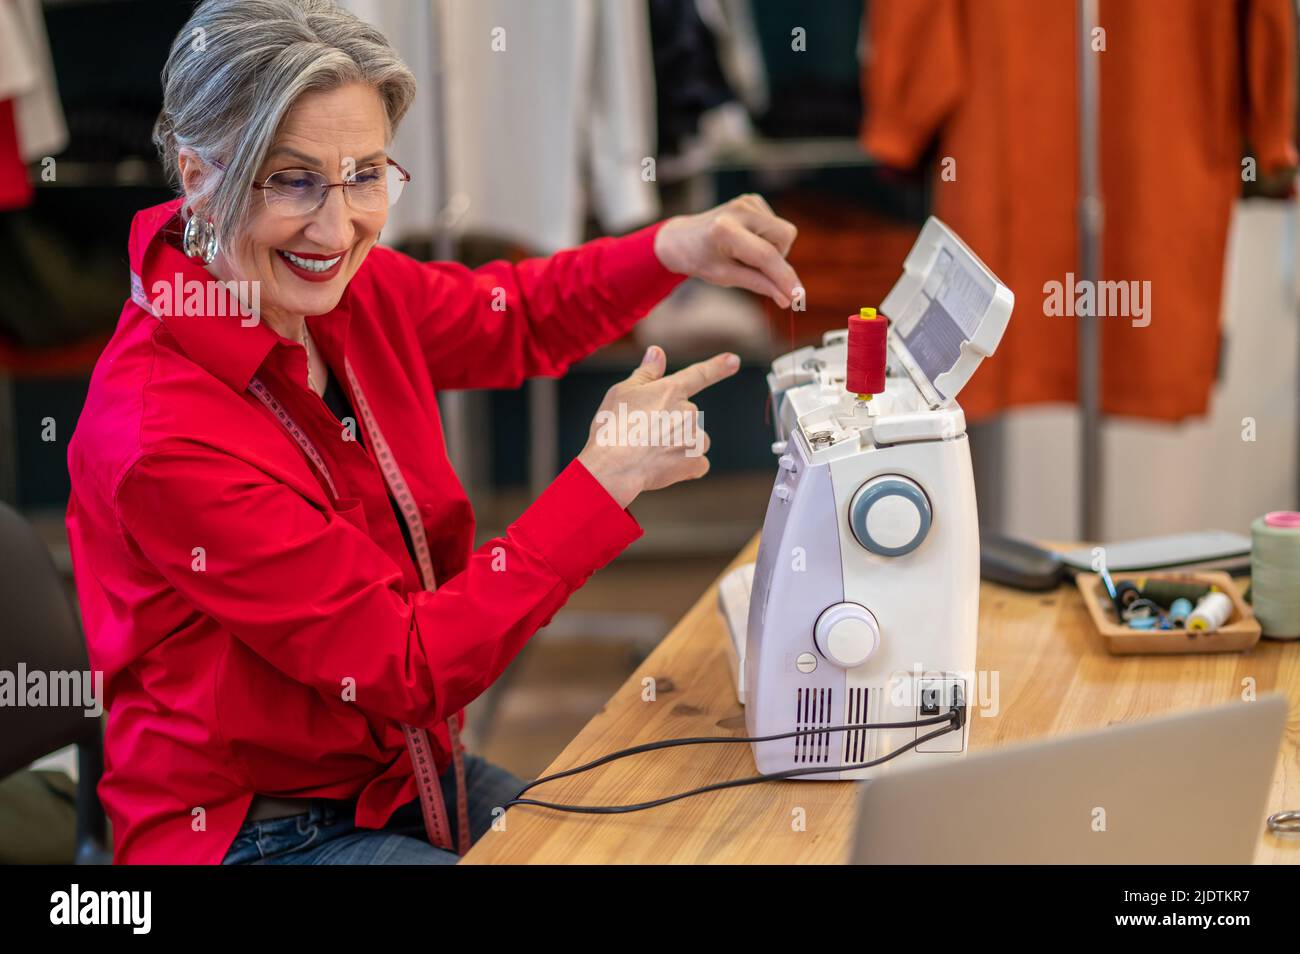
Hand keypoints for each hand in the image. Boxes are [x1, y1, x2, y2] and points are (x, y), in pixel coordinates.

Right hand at [578, 346, 738, 507]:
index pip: (698, 374)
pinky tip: (665, 469)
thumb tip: (657, 352)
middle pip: (689, 417)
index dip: (717, 366)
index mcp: (670, 390)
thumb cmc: (612, 427)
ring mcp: (693, 437)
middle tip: (644, 436)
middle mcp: (688, 411)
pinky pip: (698, 464)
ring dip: (681, 446)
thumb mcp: (622, 392)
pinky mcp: (693, 462)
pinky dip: (686, 468)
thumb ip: (646, 373)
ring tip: (653, 453)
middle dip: (672, 425)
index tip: (733, 360)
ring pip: (696, 441)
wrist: (614, 465)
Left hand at [653, 193, 801, 307]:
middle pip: (785, 237)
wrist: (681, 238)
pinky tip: (747, 242)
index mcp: (726, 230)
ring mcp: (747, 201)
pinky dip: (767, 239)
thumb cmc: (700, 259)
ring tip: (745, 254)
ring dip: (773, 250)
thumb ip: (759, 285)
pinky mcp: (753, 200)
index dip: (785, 278)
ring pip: (784, 232)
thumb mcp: (725, 277)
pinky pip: (776, 225)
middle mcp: (740, 210)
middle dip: (779, 259)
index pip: (767, 256)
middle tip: (757, 270)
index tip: (798, 297)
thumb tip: (787, 298)